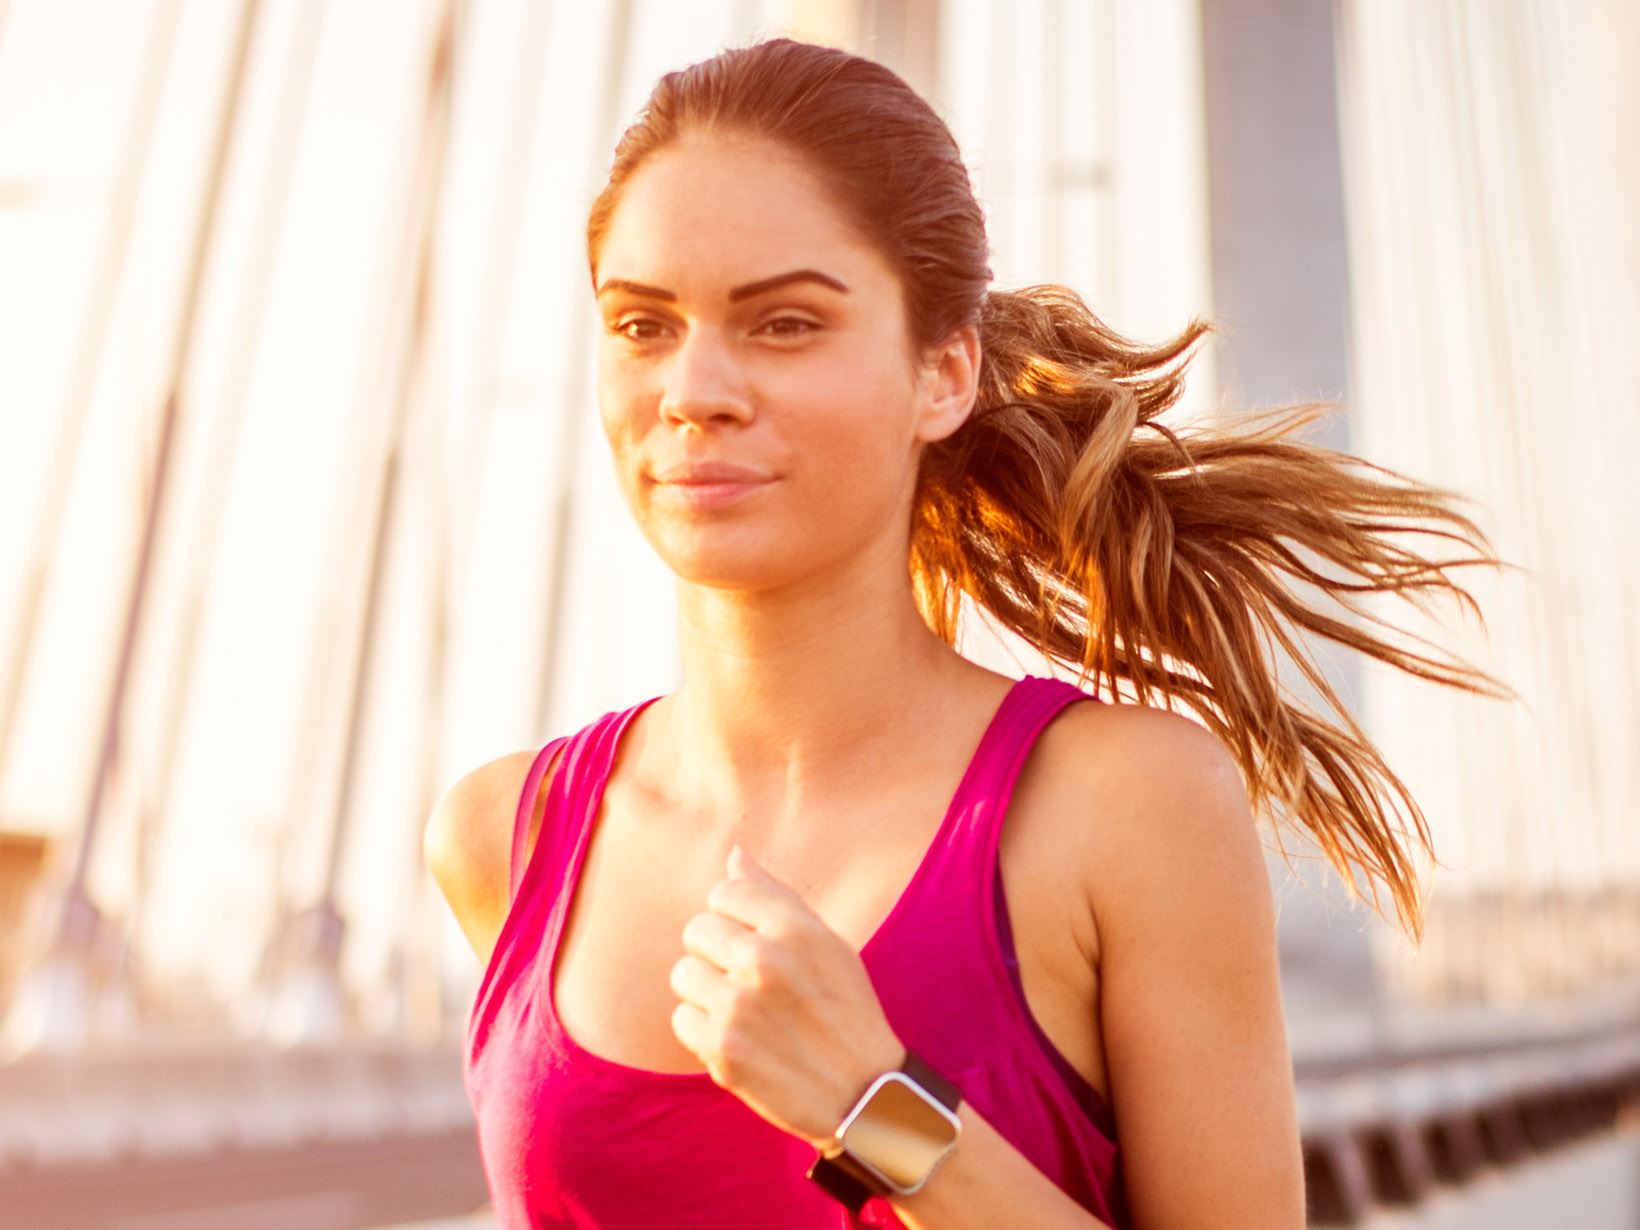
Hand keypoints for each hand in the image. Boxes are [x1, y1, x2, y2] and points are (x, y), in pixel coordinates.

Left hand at [668, 843, 906, 1149]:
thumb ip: (776, 897)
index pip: (724, 892)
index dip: (734, 918)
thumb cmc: (846, 1012)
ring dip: (707, 993)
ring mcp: (740, 1006)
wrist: (865, 1096)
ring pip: (684, 974)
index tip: (756, 943)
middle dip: (715, 954)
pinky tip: (739, 1041)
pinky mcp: (722, 1050)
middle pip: (696, 930)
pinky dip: (703, 1032)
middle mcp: (764, 959)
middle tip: (750, 983)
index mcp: (795, 927)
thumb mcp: (826, 944)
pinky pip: (682, 1019)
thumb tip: (734, 853)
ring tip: (744, 1013)